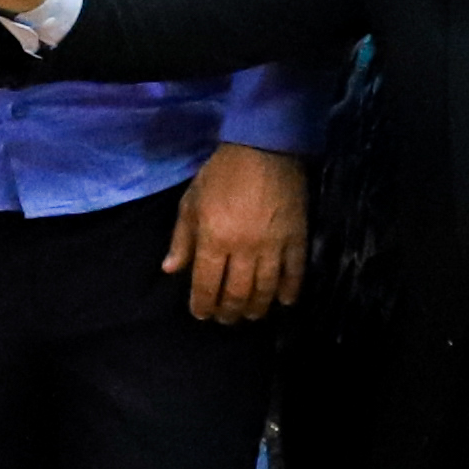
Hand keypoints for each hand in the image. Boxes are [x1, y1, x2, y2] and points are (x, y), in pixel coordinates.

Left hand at [170, 141, 307, 324]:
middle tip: (226, 319)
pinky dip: (289, 292)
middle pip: (237, 294)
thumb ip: (182, 239)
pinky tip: (283, 302)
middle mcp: (244, 248)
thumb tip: (171, 271)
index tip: (201, 314)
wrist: (264, 149)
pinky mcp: (297, 239)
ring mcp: (273, 246)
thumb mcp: (192, 202)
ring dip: (257, 308)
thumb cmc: (221, 174)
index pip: (206, 284)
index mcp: (213, 239)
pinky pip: (295, 274)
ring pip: (265, 289)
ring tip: (251, 315)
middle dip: (229, 312)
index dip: (203, 305)